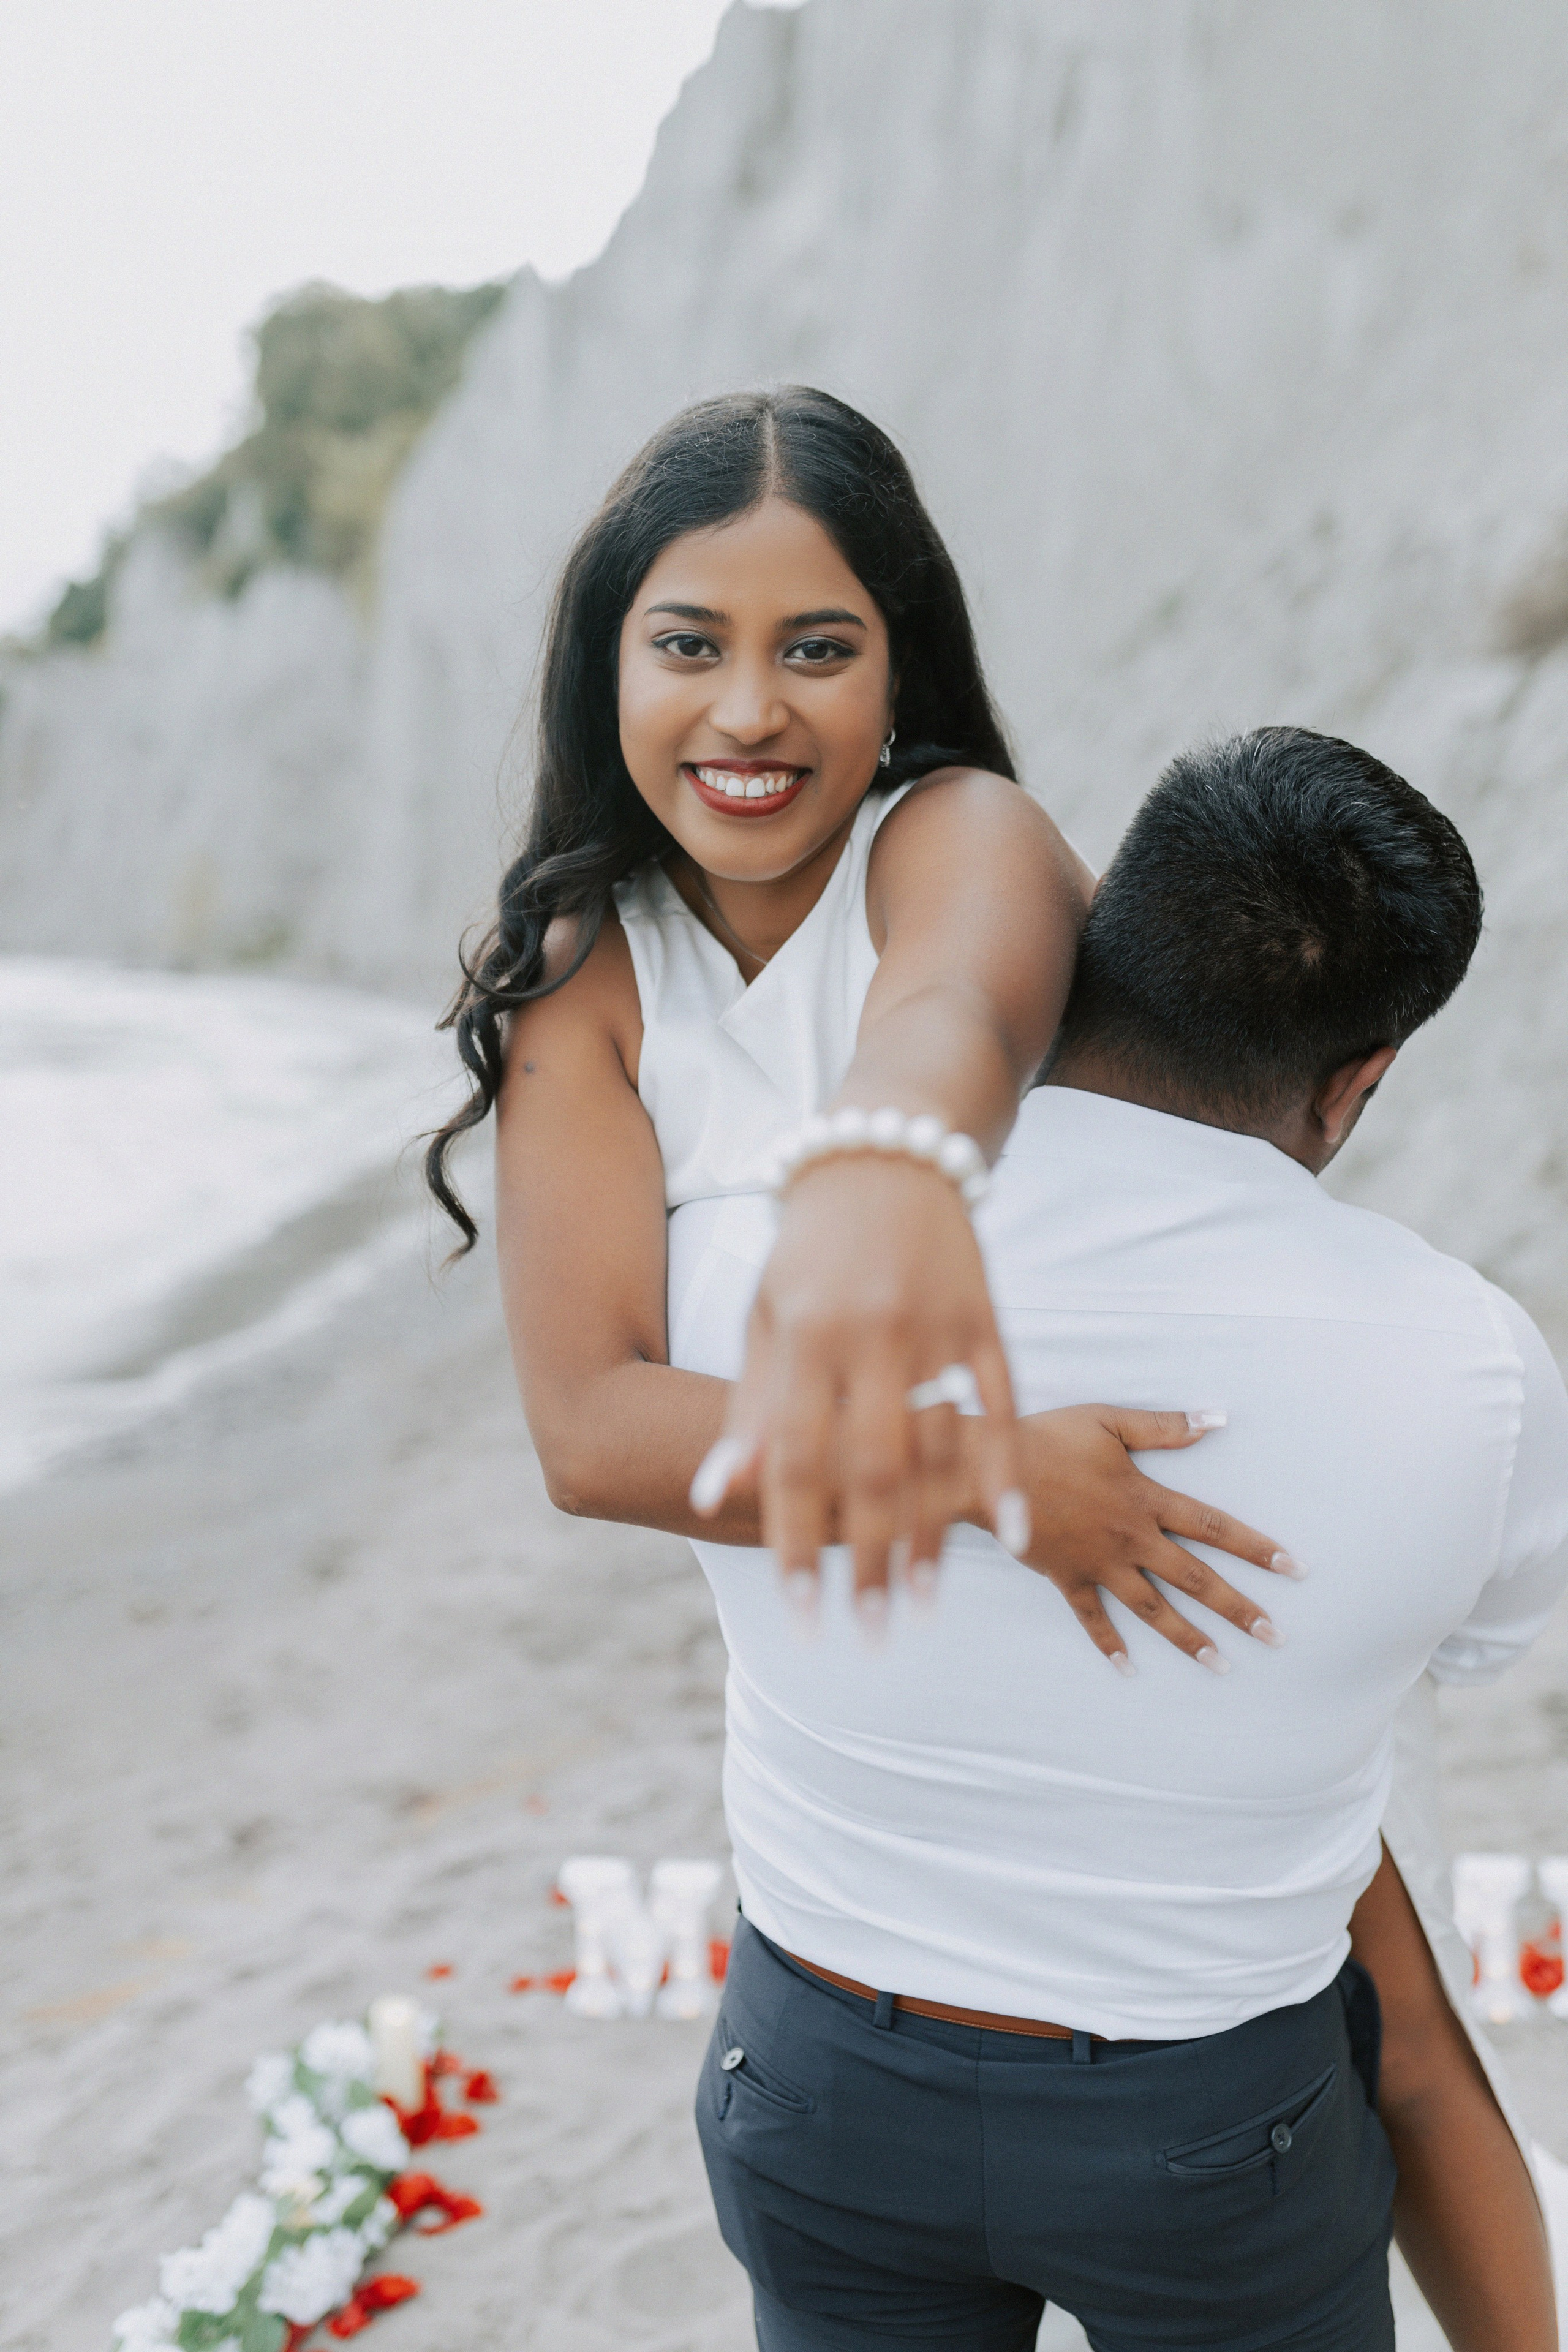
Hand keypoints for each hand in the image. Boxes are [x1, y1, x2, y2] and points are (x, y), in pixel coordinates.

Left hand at [692, 1153, 1024, 1604]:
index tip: (799, 1613)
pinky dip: (1005, 1468)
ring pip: (938, 1448)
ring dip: (933, 1533)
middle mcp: (869, 1333)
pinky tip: (1008, 1531)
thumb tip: (712, 1496)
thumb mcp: (764, 1318)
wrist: (884, 1154)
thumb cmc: (808, 1249)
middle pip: (870, 1468)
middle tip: (869, 1635)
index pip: (795, 1458)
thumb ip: (749, 1409)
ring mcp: (934, 1326)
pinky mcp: (985, 1316)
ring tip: (922, 1606)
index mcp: (803, 1335)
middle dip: (868, 1559)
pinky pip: (1002, 1405)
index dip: (795, 1538)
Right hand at [986, 1405, 1301, 1672]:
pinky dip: (1110, 1644)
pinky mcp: (1068, 1578)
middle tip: (1275, 1637)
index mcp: (1146, 1500)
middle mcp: (1131, 1539)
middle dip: (1239, 1609)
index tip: (1294, 1568)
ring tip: (1222, 1665)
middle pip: (1196, 1579)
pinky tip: (1128, 1668)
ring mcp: (1100, 1564)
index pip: (1214, 1527)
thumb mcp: (1107, 1421)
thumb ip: (1163, 1426)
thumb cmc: (1048, 1438)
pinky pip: (1093, 1618)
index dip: (1256, 1546)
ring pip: (1154, 1609)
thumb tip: (1217, 1420)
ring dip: (1190, 1639)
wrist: (990, 1472)